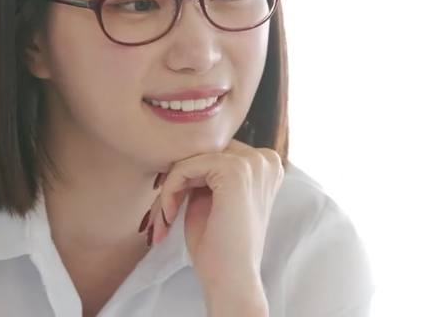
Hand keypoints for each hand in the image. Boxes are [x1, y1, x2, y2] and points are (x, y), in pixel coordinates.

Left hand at [143, 139, 283, 301]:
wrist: (231, 279)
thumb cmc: (220, 244)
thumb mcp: (212, 196)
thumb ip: (205, 170)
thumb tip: (176, 147)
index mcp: (264, 164)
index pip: (212, 151)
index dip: (187, 176)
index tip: (170, 205)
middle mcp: (264, 159)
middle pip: (201, 152)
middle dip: (175, 180)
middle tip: (162, 214)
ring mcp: (252, 163)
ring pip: (190, 159)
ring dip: (169, 189)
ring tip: (163, 219)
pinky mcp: (234, 170)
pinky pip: (184, 168)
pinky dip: (169, 191)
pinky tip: (169, 217)